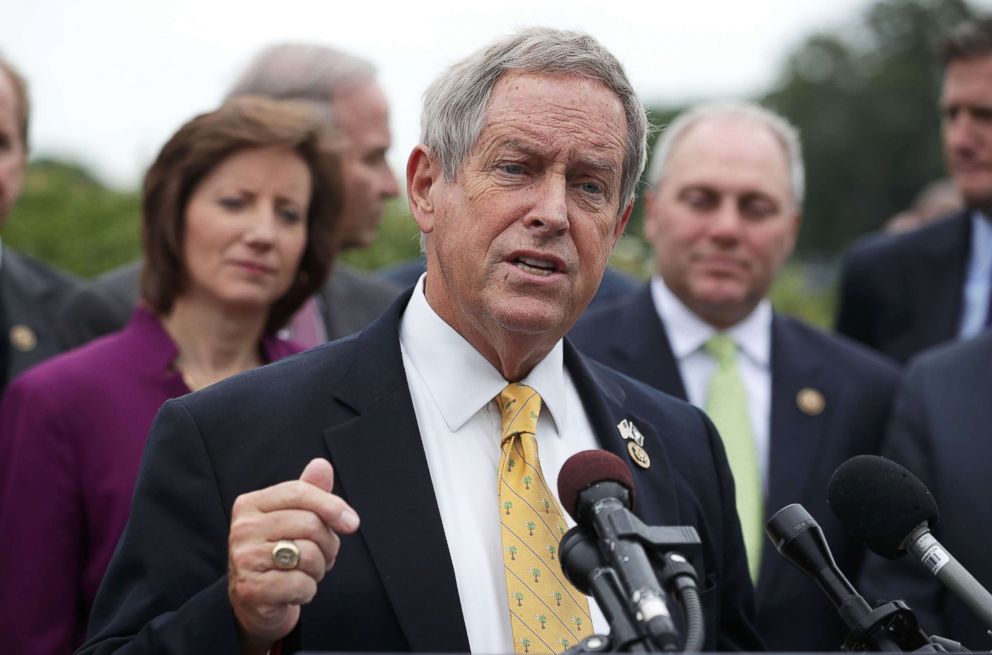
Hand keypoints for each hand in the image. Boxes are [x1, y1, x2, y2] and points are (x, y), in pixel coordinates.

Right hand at [227, 458, 359, 653]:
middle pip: (309, 524)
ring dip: (319, 568)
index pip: (299, 492)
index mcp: (250, 504)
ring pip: (308, 554)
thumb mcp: (293, 518)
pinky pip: (300, 584)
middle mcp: (243, 528)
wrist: (255, 601)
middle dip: (329, 544)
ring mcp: (244, 559)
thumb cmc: (278, 553)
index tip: (352, 522)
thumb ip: (309, 492)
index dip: (332, 505)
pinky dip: (308, 590)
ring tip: (308, 572)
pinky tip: (296, 590)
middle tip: (324, 556)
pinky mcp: (251, 589)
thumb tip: (322, 465)